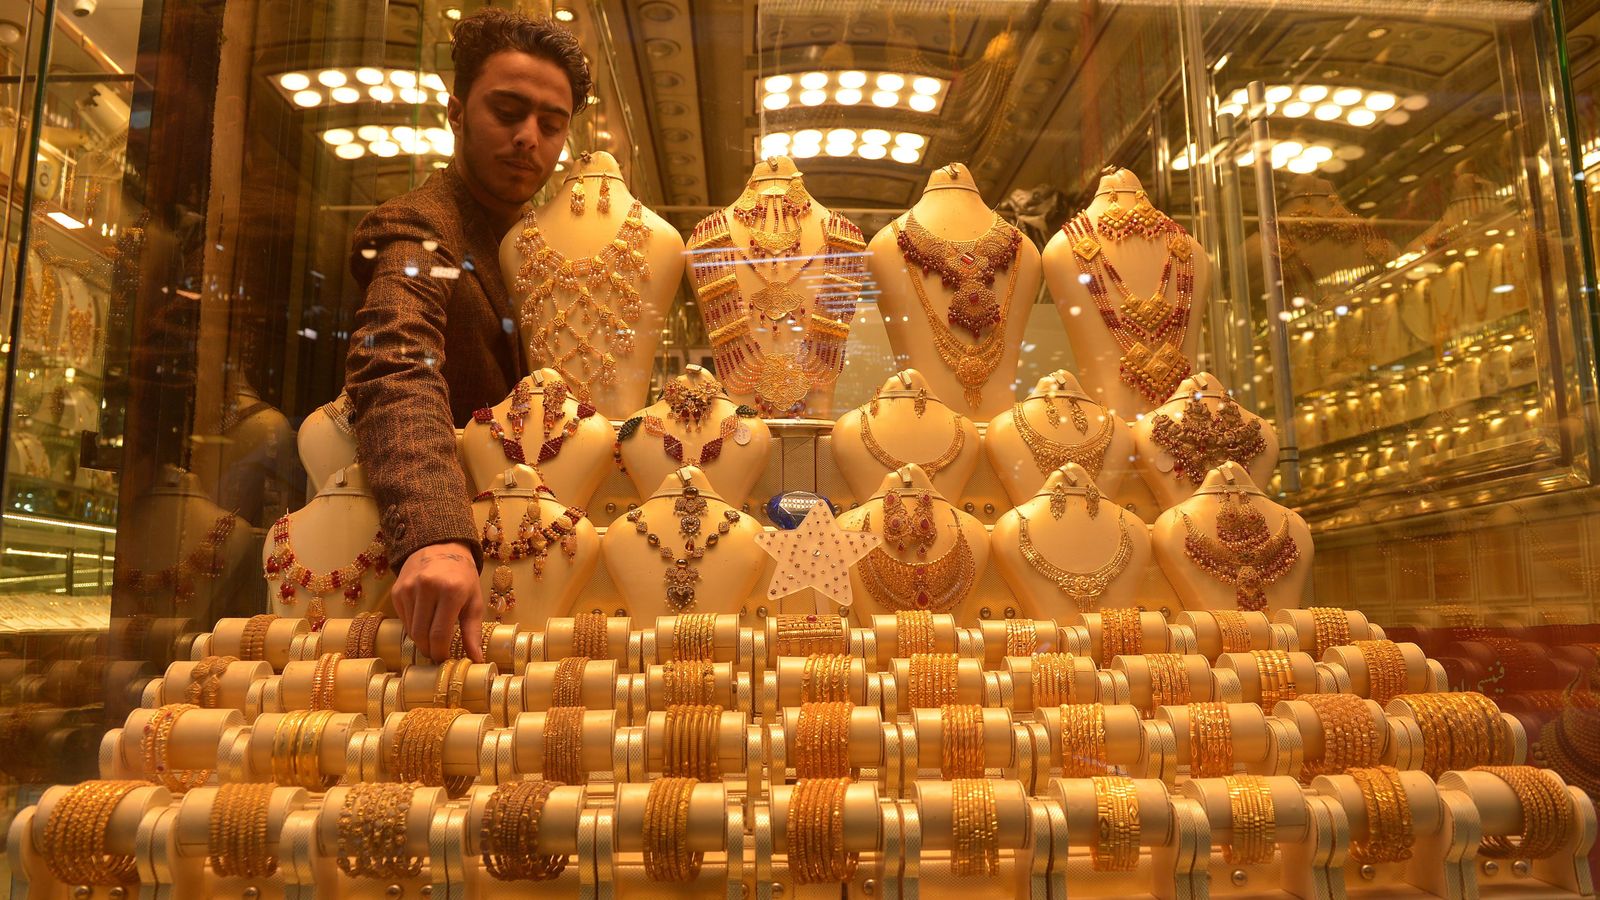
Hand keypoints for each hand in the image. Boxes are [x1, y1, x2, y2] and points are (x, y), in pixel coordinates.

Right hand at [391, 541, 484, 663]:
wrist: (441, 548)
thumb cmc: (462, 577)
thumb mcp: (474, 601)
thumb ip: (473, 632)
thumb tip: (476, 660)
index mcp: (451, 591)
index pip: (439, 633)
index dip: (440, 652)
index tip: (444, 661)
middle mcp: (427, 588)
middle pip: (421, 634)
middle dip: (429, 650)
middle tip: (437, 655)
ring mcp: (409, 588)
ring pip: (410, 629)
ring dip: (421, 640)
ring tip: (432, 640)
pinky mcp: (397, 590)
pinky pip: (403, 618)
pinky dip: (413, 626)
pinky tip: (424, 621)